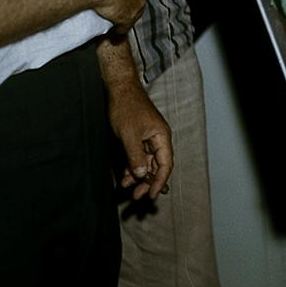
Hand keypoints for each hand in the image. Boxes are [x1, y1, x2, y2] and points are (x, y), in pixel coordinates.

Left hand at [105, 75, 173, 200]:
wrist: (119, 90)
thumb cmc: (127, 107)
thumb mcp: (130, 134)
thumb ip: (136, 156)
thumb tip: (142, 175)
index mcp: (162, 137)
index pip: (166, 164)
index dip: (160, 181)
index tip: (151, 194)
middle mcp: (158, 139)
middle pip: (157, 166)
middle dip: (148, 182)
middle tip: (138, 196)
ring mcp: (148, 139)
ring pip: (147, 163)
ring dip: (138, 176)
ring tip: (127, 187)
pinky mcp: (139, 138)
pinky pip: (138, 156)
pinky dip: (132, 167)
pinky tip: (125, 176)